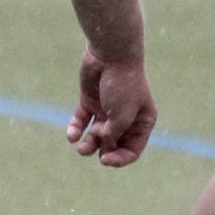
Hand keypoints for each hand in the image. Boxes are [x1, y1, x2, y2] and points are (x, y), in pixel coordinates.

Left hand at [68, 48, 157, 166]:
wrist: (111, 54)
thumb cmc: (123, 85)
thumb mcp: (121, 116)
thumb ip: (112, 134)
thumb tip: (102, 142)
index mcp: (142, 122)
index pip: (132, 150)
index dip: (119, 159)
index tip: (106, 160)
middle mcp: (126, 118)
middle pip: (114, 145)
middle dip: (103, 151)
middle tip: (94, 149)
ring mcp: (107, 109)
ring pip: (96, 135)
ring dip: (87, 145)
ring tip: (80, 147)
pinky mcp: (90, 101)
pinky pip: (82, 121)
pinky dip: (75, 129)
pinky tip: (72, 136)